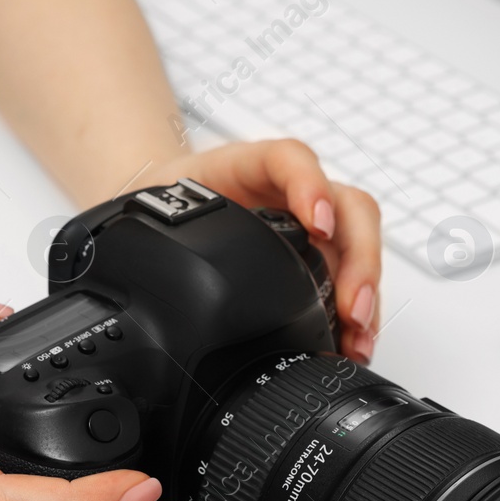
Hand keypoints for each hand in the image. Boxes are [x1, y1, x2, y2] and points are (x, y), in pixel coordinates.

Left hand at [159, 141, 381, 362]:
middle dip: (360, 261)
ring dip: (368, 291)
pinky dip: (361, 311)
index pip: (291, 159)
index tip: (317, 224)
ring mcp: (318, 223)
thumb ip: (159, 221)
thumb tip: (131, 261)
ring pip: (362, 245)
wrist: (169, 205)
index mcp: (254, 167)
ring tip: (359, 334)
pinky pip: (354, 277)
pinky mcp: (325, 255)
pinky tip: (356, 341)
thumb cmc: (173, 201)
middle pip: (350, 208)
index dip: (311, 187)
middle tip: (352, 307)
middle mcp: (296, 192)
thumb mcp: (161, 203)